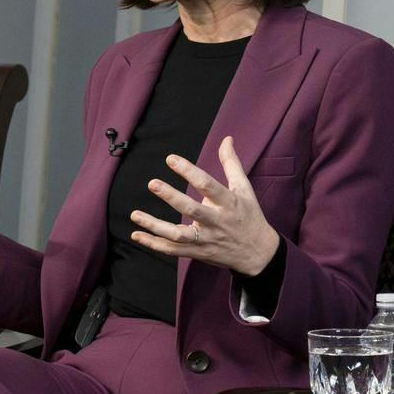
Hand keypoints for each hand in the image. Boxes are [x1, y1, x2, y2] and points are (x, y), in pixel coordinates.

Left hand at [129, 136, 280, 276]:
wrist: (259, 254)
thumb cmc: (249, 216)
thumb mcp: (244, 188)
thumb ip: (231, 163)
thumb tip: (227, 138)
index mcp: (228, 203)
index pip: (208, 185)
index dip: (189, 171)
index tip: (171, 159)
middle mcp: (217, 222)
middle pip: (192, 210)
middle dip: (171, 197)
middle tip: (152, 183)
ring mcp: (207, 239)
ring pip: (178, 235)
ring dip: (155, 226)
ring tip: (135, 214)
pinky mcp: (199, 252)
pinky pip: (173, 250)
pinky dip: (155, 244)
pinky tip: (137, 235)